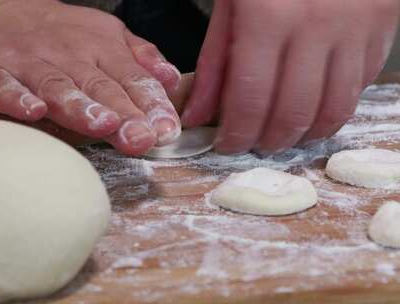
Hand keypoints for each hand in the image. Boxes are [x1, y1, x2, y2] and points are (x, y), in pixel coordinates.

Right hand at [0, 0, 180, 154]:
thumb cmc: (55, 33)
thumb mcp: (105, 34)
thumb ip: (140, 58)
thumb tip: (171, 80)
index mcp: (100, 48)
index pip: (132, 78)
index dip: (151, 104)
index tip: (167, 129)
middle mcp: (67, 55)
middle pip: (100, 86)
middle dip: (124, 113)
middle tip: (141, 137)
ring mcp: (28, 63)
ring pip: (58, 86)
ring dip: (80, 107)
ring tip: (102, 125)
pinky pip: (4, 86)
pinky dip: (18, 99)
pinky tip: (34, 112)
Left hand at [182, 0, 398, 154]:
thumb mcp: (230, 5)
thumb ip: (214, 64)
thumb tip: (199, 115)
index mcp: (269, 16)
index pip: (251, 98)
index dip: (237, 133)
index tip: (227, 145)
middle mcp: (316, 26)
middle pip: (292, 112)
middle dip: (268, 140)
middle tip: (252, 143)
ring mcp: (355, 28)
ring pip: (333, 109)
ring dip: (304, 134)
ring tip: (281, 136)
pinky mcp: (381, 28)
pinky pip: (359, 87)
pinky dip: (333, 110)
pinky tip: (312, 111)